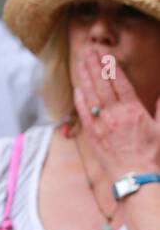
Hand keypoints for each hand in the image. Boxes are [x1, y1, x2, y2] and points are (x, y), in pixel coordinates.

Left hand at [73, 47, 159, 183]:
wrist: (138, 178)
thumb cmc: (153, 154)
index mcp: (134, 111)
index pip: (120, 83)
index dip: (111, 67)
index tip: (106, 55)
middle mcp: (115, 115)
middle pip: (103, 84)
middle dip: (95, 66)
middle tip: (89, 51)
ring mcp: (102, 124)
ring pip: (91, 95)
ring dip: (85, 77)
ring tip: (81, 63)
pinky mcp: (92, 135)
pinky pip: (84, 113)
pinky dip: (80, 99)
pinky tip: (77, 88)